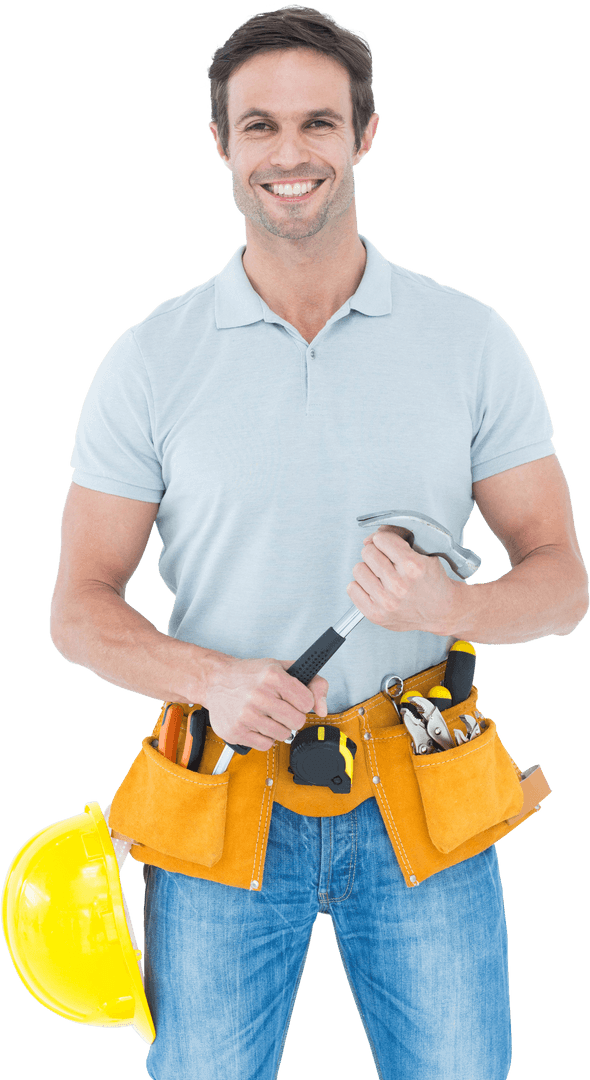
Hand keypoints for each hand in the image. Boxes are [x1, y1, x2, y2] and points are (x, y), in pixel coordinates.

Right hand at [202, 656, 328, 750]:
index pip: (307, 702)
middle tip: (280, 708)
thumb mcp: (283, 668)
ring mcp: (246, 715)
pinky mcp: (236, 731)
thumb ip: (313, 683)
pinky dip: (264, 737)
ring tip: (266, 714)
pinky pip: (265, 745)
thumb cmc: (252, 675)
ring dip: (278, 727)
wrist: (215, 680)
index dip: (302, 702)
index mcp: (272, 676)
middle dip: (292, 716)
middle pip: (297, 722)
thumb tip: (323, 709)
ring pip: (282, 735)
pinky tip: (256, 723)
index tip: (293, 698)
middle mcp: (258, 695)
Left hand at [346, 526, 461, 634]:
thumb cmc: (432, 582)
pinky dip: (361, 586)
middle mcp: (399, 585)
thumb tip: (368, 539)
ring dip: (368, 570)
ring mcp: (386, 601)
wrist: (441, 612)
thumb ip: (397, 537)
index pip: (381, 539)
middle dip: (377, 554)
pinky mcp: (376, 615)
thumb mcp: (424, 553)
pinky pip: (352, 589)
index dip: (386, 541)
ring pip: (358, 569)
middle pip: (368, 552)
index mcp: (413, 566)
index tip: (391, 547)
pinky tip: (375, 587)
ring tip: (381, 576)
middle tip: (387, 563)